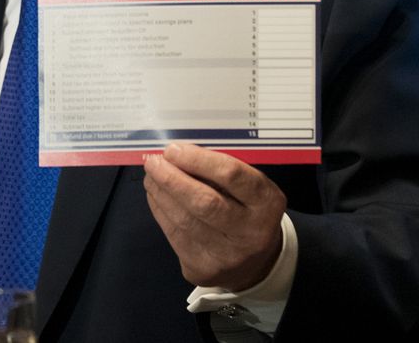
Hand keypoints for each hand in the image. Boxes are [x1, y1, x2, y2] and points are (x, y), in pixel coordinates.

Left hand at [143, 143, 286, 291]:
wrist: (257, 264)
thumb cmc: (247, 210)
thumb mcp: (249, 188)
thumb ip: (221, 171)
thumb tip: (176, 154)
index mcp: (267, 203)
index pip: (231, 176)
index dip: (198, 160)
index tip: (173, 149)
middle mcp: (251, 233)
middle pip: (204, 202)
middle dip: (172, 178)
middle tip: (153, 162)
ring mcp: (227, 256)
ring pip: (183, 220)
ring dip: (160, 192)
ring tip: (151, 175)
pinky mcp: (203, 270)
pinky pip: (173, 235)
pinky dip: (160, 210)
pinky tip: (156, 195)